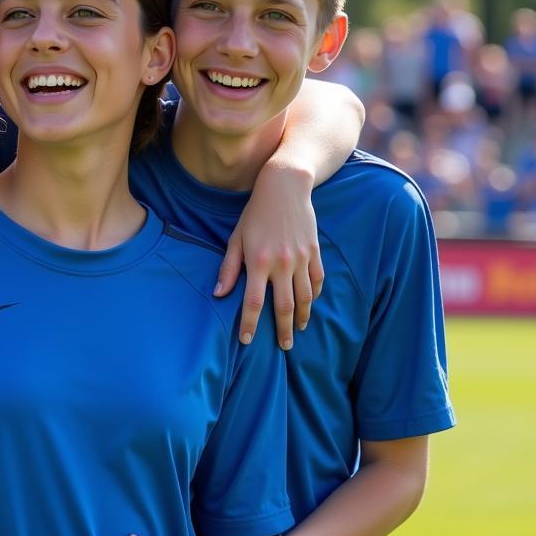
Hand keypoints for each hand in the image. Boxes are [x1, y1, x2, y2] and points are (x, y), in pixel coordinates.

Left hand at [214, 165, 322, 348]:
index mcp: (258, 261)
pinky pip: (317, 281)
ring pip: (305, 297)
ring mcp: (302, 258)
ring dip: (302, 317)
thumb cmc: (255, 214)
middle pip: (284, 306)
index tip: (247, 341)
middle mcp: (282, 263)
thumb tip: (218, 295)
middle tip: (284, 347)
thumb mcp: (236, 239)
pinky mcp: (315, 252)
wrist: (284, 188)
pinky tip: (309, 305)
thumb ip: (228, 268)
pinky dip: (314, 296)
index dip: (250, 324)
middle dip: (283, 330)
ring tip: (298, 330)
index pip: (254, 302)